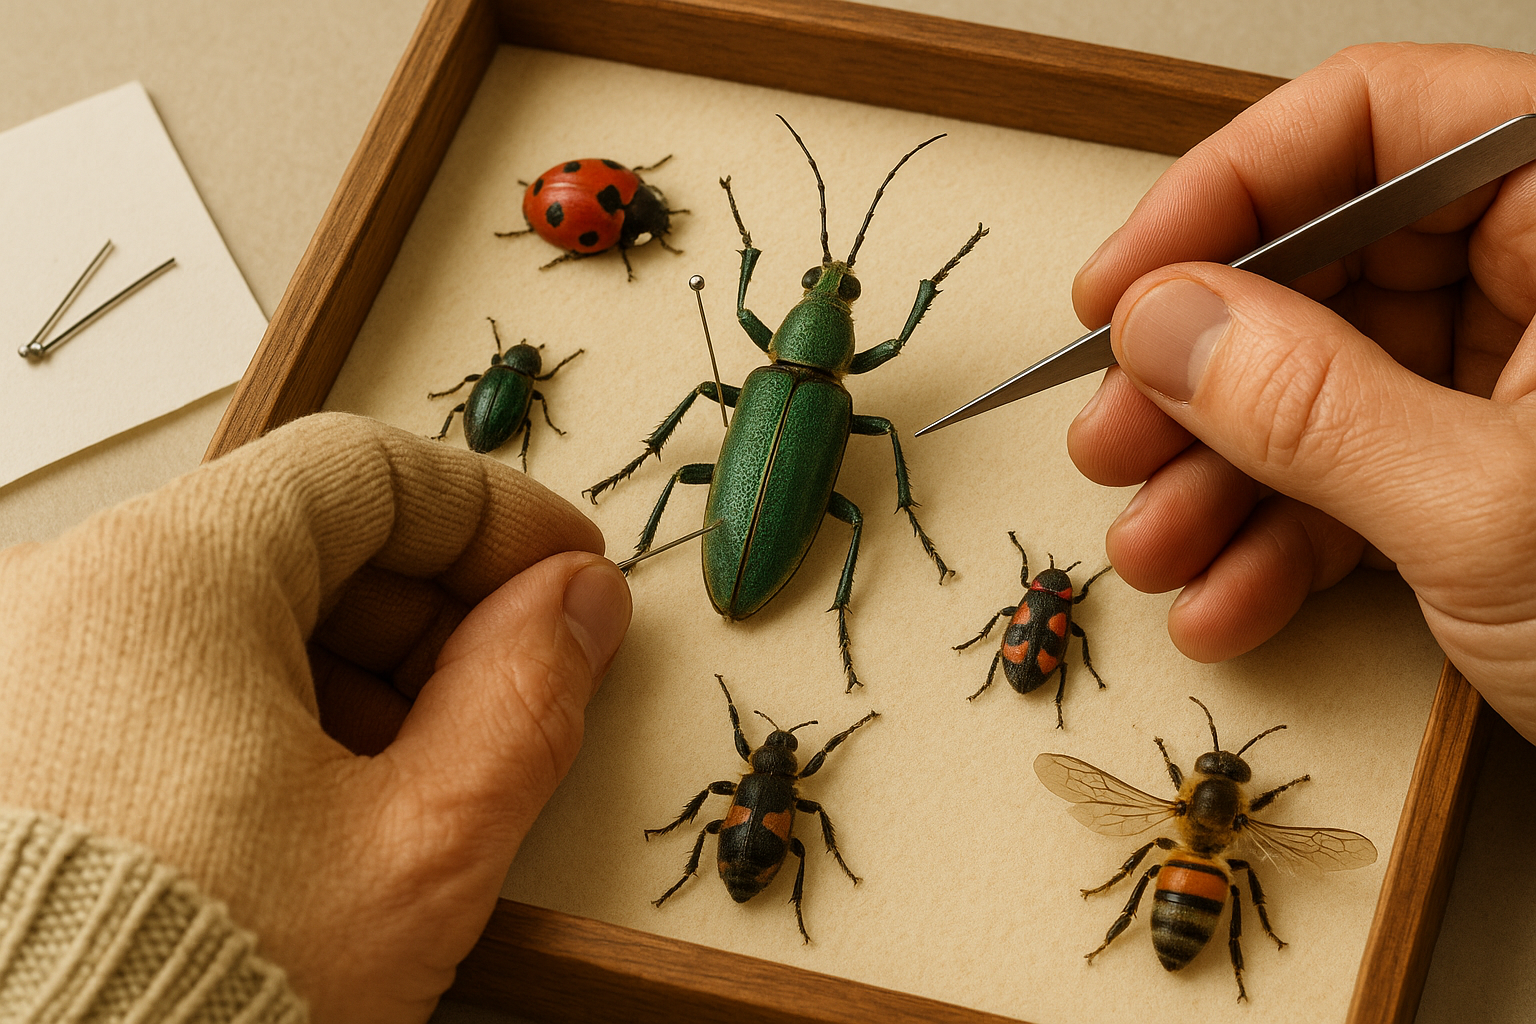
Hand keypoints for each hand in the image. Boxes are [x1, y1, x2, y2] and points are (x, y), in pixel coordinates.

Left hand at [0, 412, 631, 1021]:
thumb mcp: (416, 849)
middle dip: (434, 612)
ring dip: (356, 672)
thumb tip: (573, 607)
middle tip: (510, 694)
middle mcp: (67, 594)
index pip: (372, 472)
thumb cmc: (174, 1005)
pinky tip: (310, 813)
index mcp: (166, 577)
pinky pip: (170, 672)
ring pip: (241, 610)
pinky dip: (266, 711)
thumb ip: (525, 696)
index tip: (561, 567)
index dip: (495, 517)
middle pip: (309, 538)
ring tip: (410, 790)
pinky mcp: (14, 731)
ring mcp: (25, 664)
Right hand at [1067, 43, 1535, 738]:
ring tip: (1154, 547)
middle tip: (1112, 437)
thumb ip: (1313, 404)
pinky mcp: (1498, 479)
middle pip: (1326, 267)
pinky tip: (1229, 600)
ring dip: (1216, 476)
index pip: (1379, 122)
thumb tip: (1165, 320)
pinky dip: (1280, 544)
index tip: (1123, 286)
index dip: (1225, 193)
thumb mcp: (1494, 511)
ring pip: (1323, 385)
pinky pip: (1358, 477)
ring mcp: (1526, 386)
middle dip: (1200, 374)